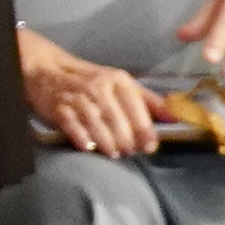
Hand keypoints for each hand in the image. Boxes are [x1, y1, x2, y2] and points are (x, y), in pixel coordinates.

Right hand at [18, 28, 162, 159]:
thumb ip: (148, 101)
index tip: (150, 146)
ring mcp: (77, 97)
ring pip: (95, 123)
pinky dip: (80, 137)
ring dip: (106, 142)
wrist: (48, 71)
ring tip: (114, 153)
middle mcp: (98, 86)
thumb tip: (175, 116)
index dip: (144, 128)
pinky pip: (71, 125)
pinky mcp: (58, 107)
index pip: (134, 105)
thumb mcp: (121, 84)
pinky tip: (88, 147)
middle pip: (116, 118)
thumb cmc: (91, 81)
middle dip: (126, 138)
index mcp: (117, 79)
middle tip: (131, 151)